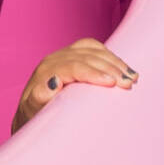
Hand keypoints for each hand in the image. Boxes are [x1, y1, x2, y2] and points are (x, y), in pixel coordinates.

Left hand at [12, 38, 136, 131]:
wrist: (31, 113)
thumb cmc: (34, 116)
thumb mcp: (33, 110)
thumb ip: (40, 96)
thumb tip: (52, 82)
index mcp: (45, 72)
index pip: (72, 66)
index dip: (93, 73)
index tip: (112, 83)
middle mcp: (53, 60)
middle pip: (86, 57)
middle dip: (110, 68)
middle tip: (129, 82)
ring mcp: (63, 56)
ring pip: (92, 50)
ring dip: (114, 62)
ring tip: (132, 77)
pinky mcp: (72, 56)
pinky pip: (92, 48)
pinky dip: (109, 56)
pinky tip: (123, 67)